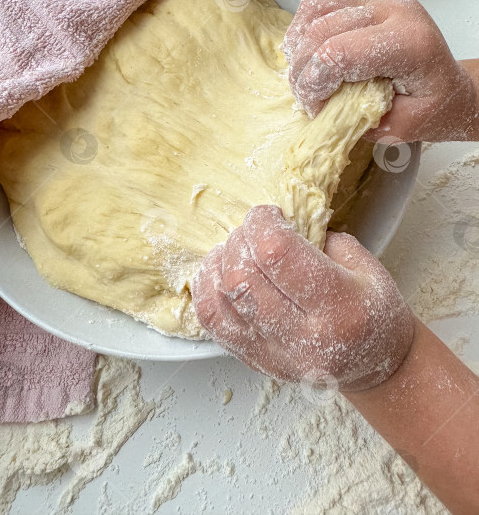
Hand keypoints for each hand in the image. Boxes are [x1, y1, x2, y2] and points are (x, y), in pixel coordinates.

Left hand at [192, 205, 414, 390]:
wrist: (377, 370)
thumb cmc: (374, 312)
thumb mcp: (367, 267)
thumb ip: (322, 240)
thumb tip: (278, 223)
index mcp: (339, 307)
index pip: (278, 255)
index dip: (262, 224)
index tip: (267, 214)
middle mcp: (305, 338)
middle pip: (244, 279)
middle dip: (240, 241)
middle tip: (253, 231)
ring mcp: (276, 356)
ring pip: (223, 301)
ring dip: (221, 263)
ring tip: (237, 250)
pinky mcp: (257, 363)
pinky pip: (213, 324)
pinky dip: (207, 290)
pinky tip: (219, 272)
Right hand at [283, 0, 477, 141]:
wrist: (449, 88)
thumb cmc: (434, 107)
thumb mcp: (406, 127)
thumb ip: (366, 120)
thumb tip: (326, 113)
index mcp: (410, 43)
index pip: (340, 52)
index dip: (315, 84)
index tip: (316, 110)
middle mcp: (395, 13)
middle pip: (322, 30)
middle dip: (302, 71)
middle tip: (307, 102)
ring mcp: (379, 3)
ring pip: (315, 12)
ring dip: (298, 49)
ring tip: (304, 80)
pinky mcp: (366, 3)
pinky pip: (320, 7)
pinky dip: (303, 33)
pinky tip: (307, 59)